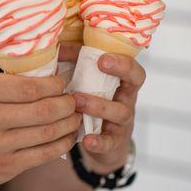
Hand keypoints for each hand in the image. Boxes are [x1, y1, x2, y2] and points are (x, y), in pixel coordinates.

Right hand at [0, 73, 80, 190]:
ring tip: (76, 116)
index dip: (55, 85)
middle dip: (68, 104)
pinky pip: (45, 154)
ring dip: (70, 123)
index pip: (31, 87)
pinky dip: (64, 143)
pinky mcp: (7, 167)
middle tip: (75, 100)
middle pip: (44, 110)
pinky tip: (70, 136)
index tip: (62, 84)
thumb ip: (10, 84)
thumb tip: (51, 78)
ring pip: (48, 132)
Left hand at [74, 54, 145, 173]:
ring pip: (120, 112)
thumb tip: (55, 47)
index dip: (122, 60)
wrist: (102, 143)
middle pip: (135, 81)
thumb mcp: (87, 83)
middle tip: (100, 63)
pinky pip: (110, 142)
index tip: (102, 57)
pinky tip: (87, 140)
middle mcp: (126, 99)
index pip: (133, 66)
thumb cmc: (92, 103)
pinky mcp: (114, 142)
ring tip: (77, 101)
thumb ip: (75, 63)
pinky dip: (99, 142)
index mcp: (121, 82)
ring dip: (99, 105)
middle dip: (121, 70)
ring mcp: (122, 121)